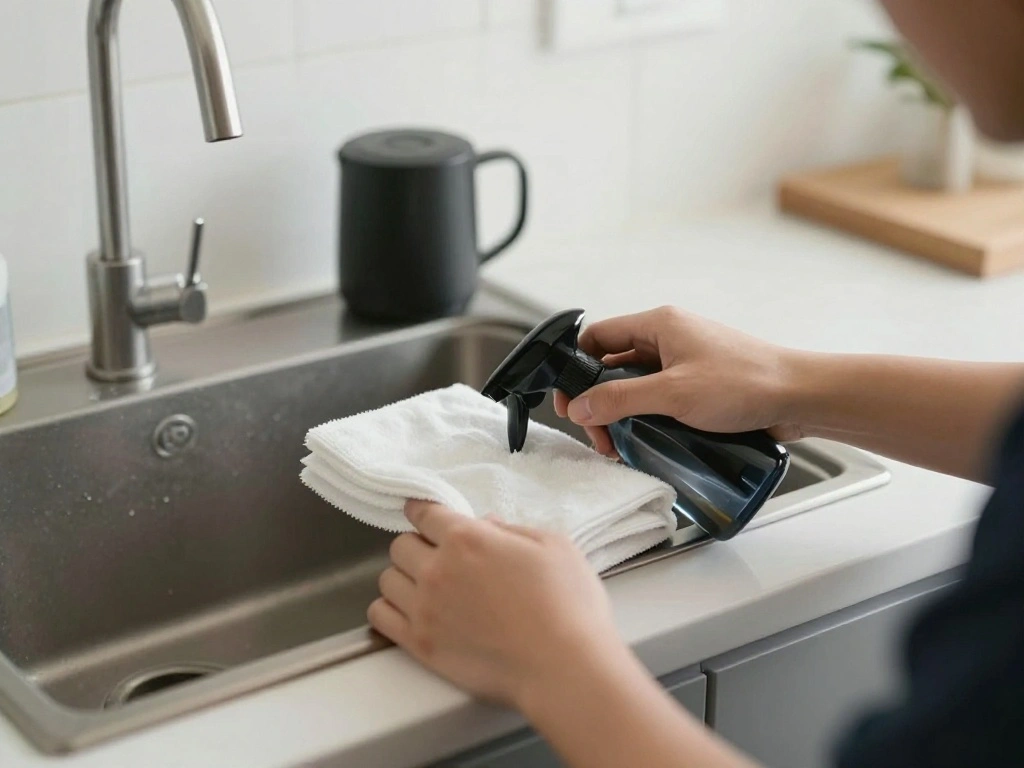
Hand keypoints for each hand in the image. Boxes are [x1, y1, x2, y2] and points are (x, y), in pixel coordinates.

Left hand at [368, 500, 623, 707]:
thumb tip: (487, 524)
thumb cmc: (568, 605)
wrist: (564, 669)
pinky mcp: (421, 645)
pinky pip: (379, 617)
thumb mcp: (553, 546)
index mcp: (467, 539)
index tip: (425, 515)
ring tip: (425, 586)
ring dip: (404, 577)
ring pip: (387, 579)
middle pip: (400, 545)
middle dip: (418, 545)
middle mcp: (437, 570)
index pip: (424, 513)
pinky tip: (408, 611)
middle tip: (438, 556)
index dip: (424, 511)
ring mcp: (424, 609)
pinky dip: (389, 609)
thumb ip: (511, 529)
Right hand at [553, 306, 800, 456]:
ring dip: (623, 416)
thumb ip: (620, 399)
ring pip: (635, 388)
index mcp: (658, 324)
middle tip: (599, 434)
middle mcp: (668, 339)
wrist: (800, 398)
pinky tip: (647, 443)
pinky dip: (647, 420)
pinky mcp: (698, 387)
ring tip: (621, 445)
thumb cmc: (746, 382)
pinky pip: (659, 400)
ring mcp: (684, 363)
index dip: (576, 367)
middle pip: (612, 367)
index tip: (570, 401)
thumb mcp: (673, 393)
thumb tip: (580, 407)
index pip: (598, 337)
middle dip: (600, 402)